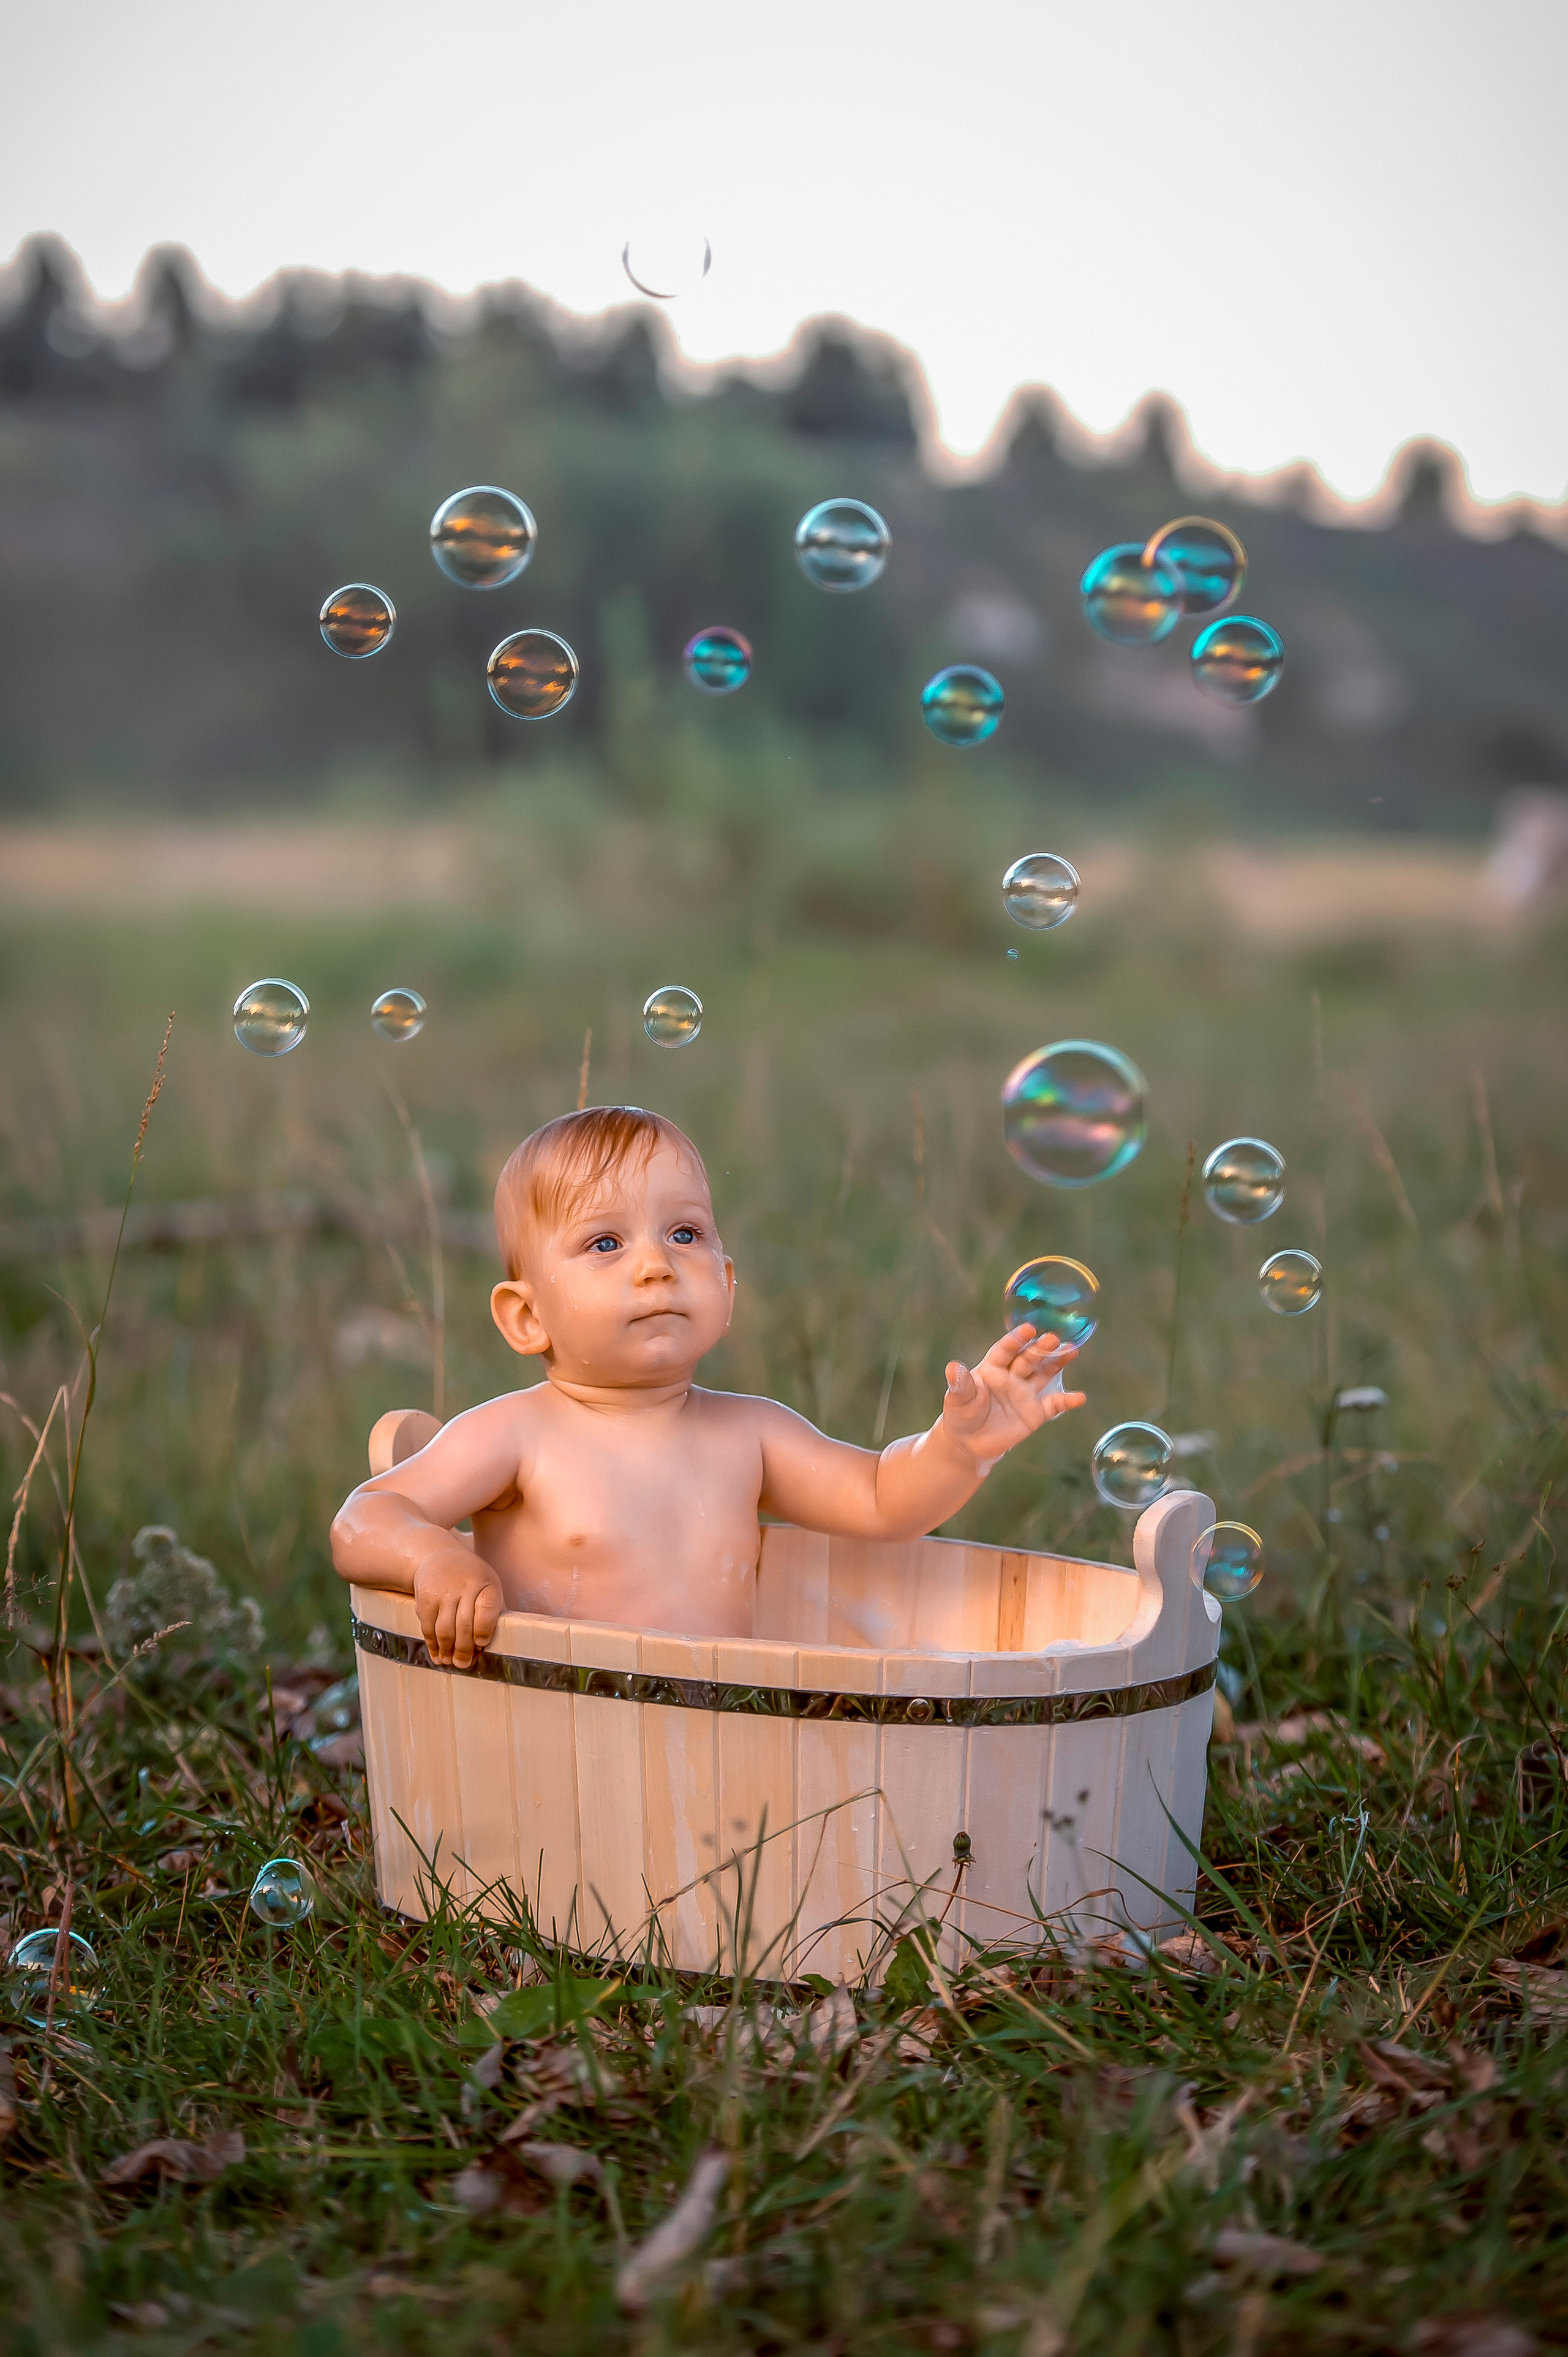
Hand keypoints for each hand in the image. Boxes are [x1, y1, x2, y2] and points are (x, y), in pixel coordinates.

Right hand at [414, 1552, 504, 1668]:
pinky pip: (429, 1628)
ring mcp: (442, 1593)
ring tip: (450, 1662)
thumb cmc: (470, 1577)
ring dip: (447, 1650)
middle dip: (464, 1650)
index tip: (481, 1644)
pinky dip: (433, 1645)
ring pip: (444, 1629)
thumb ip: (490, 1612)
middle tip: (464, 1664)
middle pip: (464, 1624)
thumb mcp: (487, 1584)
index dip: (484, 1629)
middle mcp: (464, 1587)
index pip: (487, 1608)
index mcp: (486, 1583)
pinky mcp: (425, 1599)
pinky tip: (437, 1654)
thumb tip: (485, 1646)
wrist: (438, 1556)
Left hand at [941, 1325, 1085, 1467]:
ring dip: (1057, 1363)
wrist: (970, 1442)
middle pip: (1028, 1358)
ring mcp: (1025, 1393)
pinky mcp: (1035, 1413)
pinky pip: (1053, 1405)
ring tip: (1072, 1350)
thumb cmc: (962, 1414)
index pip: (1005, 1350)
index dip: (1016, 1340)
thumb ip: (960, 1384)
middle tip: (1053, 1338)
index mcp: (992, 1368)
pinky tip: (1079, 1398)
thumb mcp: (958, 1400)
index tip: (1028, 1329)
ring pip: (1044, 1374)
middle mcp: (1012, 1376)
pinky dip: (1067, 1402)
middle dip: (1040, 1348)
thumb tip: (952, 1368)